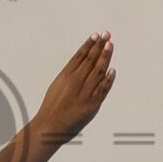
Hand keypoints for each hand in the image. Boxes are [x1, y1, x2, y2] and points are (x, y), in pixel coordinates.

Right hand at [37, 32, 114, 148]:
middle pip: (90, 60)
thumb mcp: (57, 86)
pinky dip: (108, 79)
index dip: (89, 44)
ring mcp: (84, 93)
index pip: (80, 56)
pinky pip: (102, 89)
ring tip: (110, 45)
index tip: (96, 35)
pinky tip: (113, 70)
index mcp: (66, 76)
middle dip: (99, 46)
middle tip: (106, 34)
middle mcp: (75, 82)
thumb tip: (80, 64)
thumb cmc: (52, 108)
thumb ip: (69, 75)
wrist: (49, 127)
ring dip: (105, 57)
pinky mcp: (91, 105)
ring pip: (98, 71)